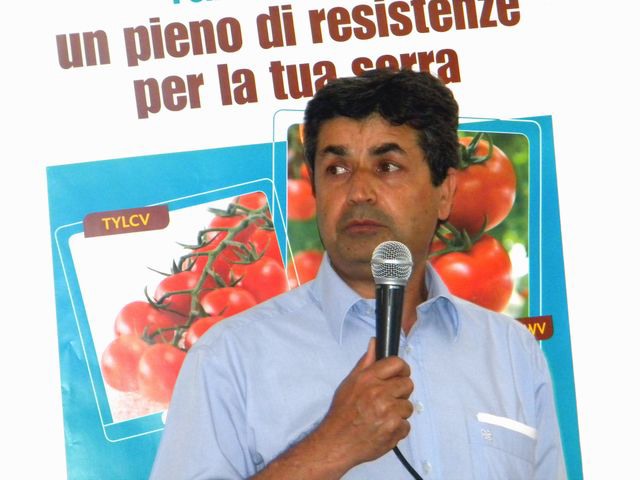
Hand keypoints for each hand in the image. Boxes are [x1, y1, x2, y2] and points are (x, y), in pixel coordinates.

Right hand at [315, 338, 413, 468]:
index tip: (399, 376)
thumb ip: (366, 362)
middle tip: (387, 400)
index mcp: (368, 379)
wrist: (337, 442)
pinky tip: (383, 428)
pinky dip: (397, 429)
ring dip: (398, 413)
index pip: (397, 364)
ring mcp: (388, 412)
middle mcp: (379, 393)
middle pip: (408, 384)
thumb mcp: (350, 382)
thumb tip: (375, 342)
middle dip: (400, 392)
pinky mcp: (393, 429)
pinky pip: (406, 425)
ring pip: (408, 406)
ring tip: (382, 416)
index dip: (402, 369)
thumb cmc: (342, 413)